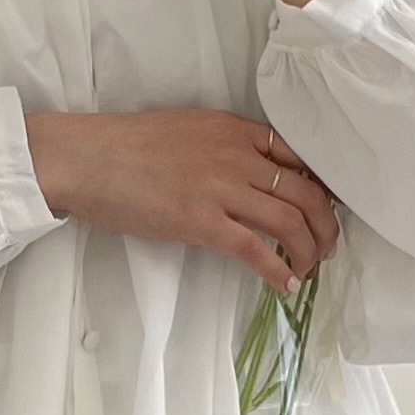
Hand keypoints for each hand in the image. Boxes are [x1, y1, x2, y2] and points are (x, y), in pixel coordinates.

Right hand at [23, 106, 341, 295]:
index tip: (326, 207)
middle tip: (327, 246)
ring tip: (310, 269)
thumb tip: (252, 172)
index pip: (299, 155)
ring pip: (289, 221)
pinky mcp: (201, 222)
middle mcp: (237, 155)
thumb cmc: (128, 145)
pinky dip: (278, 271)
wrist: (87, 158)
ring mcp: (220, 189)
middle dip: (326, 225)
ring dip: (310, 251)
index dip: (322, 186)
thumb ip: (226, 145)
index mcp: (236, 129)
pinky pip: (255, 249)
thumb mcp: (190, 129)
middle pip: (306, 192)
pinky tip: (285, 285)